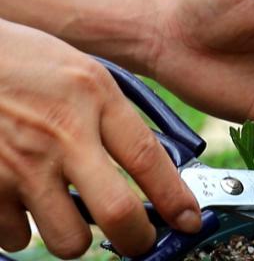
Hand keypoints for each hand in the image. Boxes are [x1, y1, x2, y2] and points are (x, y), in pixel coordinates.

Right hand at [0, 20, 200, 257]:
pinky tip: (24, 203)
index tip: (189, 220)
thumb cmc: (19, 59)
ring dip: (75, 236)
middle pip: (118, 213)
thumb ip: (110, 113)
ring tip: (70, 214)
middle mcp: (62, 134)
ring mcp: (20, 164)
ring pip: (68, 240)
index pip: (148, 158)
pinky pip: (15, 237)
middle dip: (138, 239)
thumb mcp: (79, 70)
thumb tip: (143, 162)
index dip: (176, 198)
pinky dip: (24, 230)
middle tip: (140, 241)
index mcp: (94, 96)